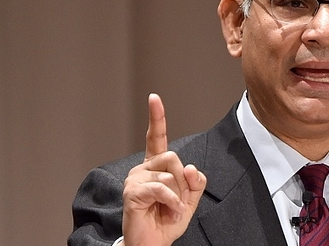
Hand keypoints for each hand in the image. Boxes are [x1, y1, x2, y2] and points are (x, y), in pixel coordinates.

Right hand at [121, 93, 206, 245]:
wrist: (154, 244)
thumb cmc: (167, 220)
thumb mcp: (190, 199)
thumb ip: (196, 181)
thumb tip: (191, 167)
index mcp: (156, 166)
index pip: (156, 137)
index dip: (156, 117)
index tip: (154, 98)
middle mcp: (143, 168)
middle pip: (174, 157)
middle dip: (184, 181)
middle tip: (178, 200)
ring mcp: (135, 179)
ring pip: (171, 173)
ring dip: (178, 195)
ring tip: (170, 209)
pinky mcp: (133, 192)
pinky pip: (163, 188)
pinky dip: (173, 202)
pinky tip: (169, 212)